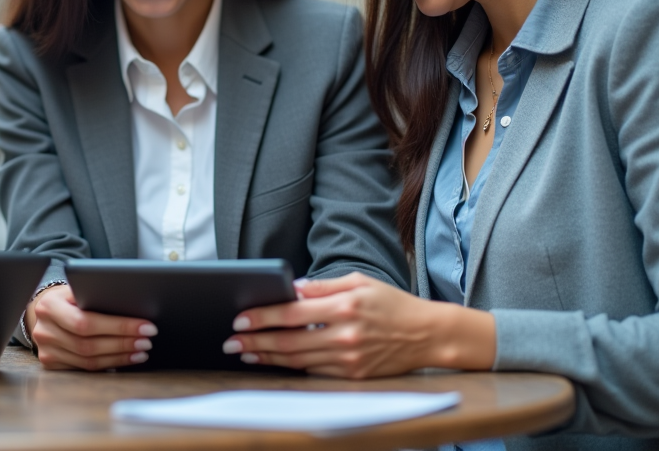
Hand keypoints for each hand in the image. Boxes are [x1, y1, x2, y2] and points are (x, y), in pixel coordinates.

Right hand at [25, 284, 156, 370]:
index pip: (87, 322)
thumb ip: (95, 295)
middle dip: (123, 343)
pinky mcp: (51, 363)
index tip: (146, 326)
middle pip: (89, 345)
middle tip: (147, 340)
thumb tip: (132, 305)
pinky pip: (84, 369)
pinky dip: (109, 364)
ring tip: (141, 350)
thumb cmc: (69, 297)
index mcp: (49, 307)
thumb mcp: (77, 288)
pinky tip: (126, 358)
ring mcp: (46, 350)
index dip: (118, 326)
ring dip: (120, 356)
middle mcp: (44, 331)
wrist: (44, 309)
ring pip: (88, 361)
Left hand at [222, 273, 495, 377]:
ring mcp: (349, 358)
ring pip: (298, 360)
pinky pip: (315, 372)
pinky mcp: (353, 375)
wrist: (428, 334)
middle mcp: (344, 335)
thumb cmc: (391, 303)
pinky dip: (292, 367)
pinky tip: (275, 362)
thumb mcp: (358, 282)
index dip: (262, 317)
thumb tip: (290, 288)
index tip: (240, 319)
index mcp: (344, 306)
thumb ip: (322, 286)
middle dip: (255, 342)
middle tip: (231, 343)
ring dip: (268, 357)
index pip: (292, 313)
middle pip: (289, 341)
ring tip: (246, 353)